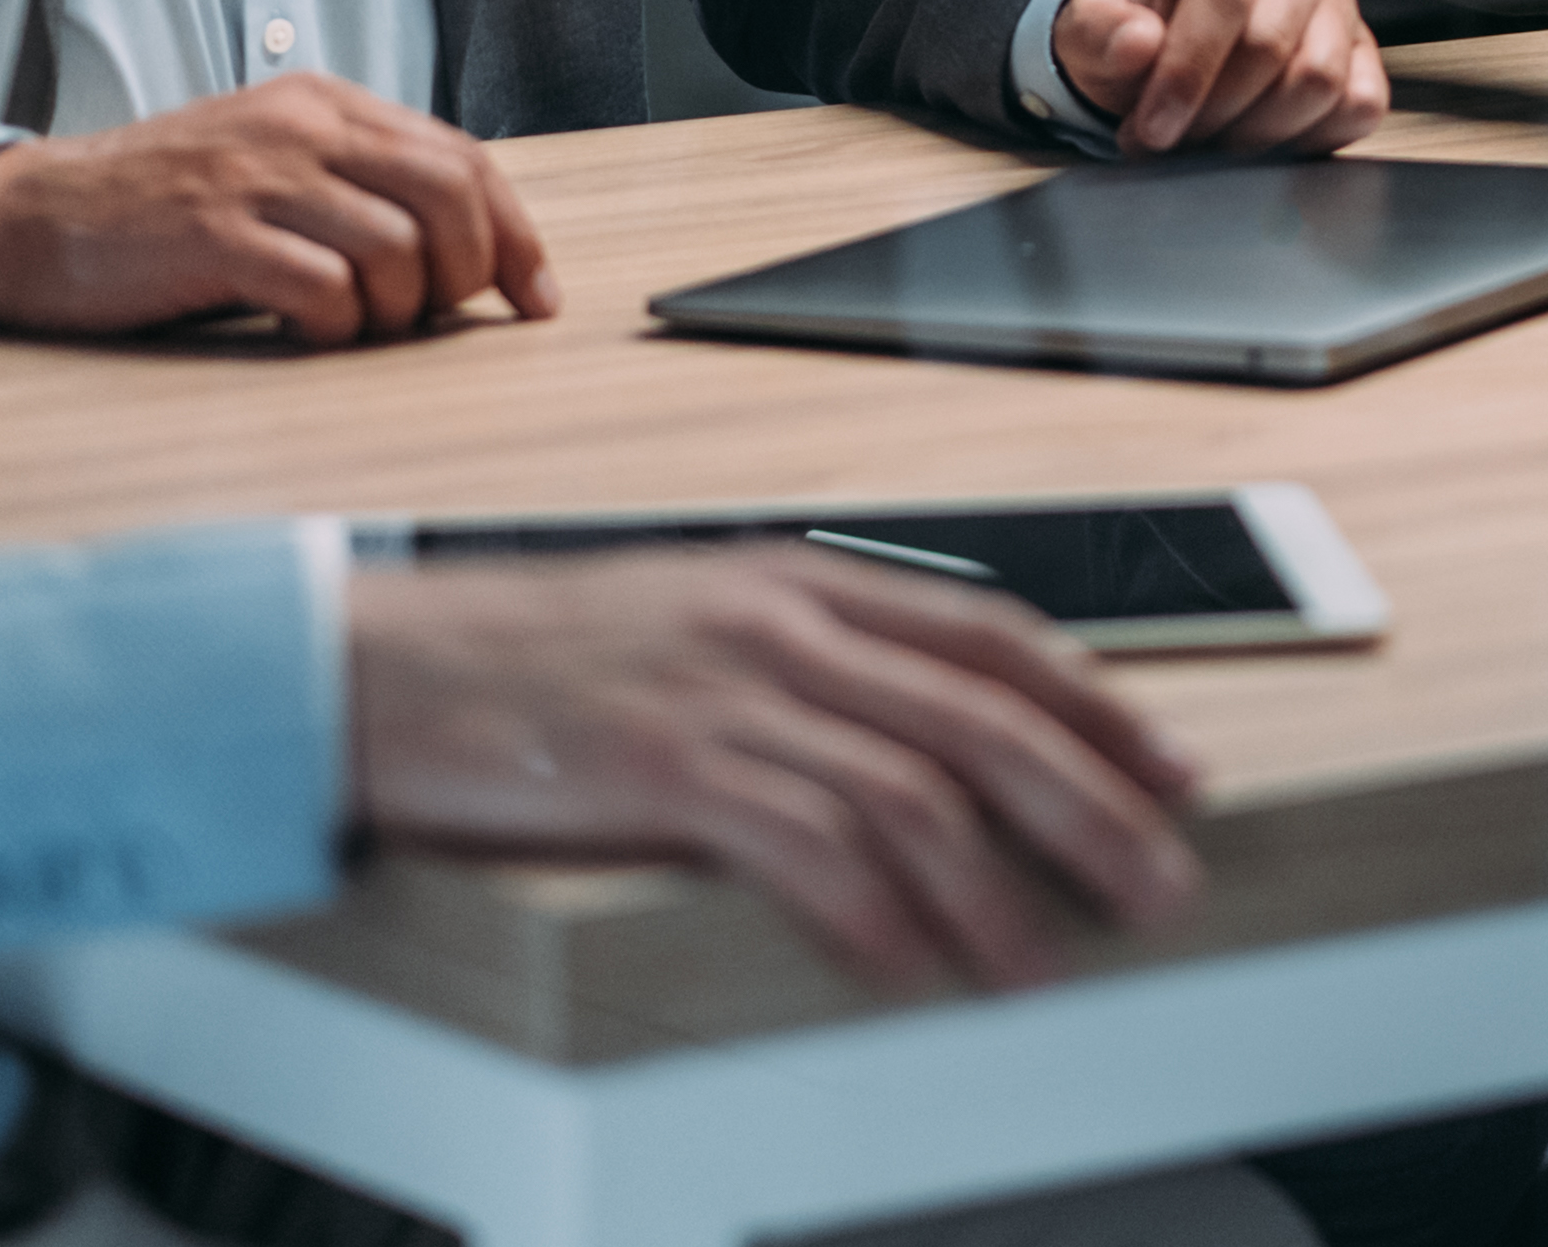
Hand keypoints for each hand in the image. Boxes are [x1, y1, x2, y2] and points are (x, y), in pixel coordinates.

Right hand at [0, 74, 558, 344]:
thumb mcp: (269, 162)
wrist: (26, 216)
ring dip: (396, 312)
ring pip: (400, 249)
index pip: (465, 158)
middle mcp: (303, 129)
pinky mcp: (215, 236)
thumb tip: (462, 249)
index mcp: (327, 104)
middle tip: (434, 318)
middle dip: (469, 275)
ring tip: (354, 328)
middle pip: (452, 197)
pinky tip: (306, 335)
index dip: (516, 234)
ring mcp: (259, 179)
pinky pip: (325, 289)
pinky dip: (336, 328)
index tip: (535, 298)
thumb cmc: (156, 206)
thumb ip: (356, 183)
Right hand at [343, 547, 1203, 992]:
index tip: (1173, 770)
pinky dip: (873, 911)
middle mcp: (782, 624)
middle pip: (985, 715)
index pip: (994, 637)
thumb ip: (804, 667)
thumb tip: (918, 739)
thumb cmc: (529, 660)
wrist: (374, 664)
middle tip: (1162, 878)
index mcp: (801, 583)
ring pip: (912, 787)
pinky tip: (912, 964)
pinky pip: (802, 841)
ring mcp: (723, 690)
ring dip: (995, 888)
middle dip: (1094, 804)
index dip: (1100, 706)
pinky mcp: (658, 764)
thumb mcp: (693, 625)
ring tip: (1045, 960)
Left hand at [1049, 0, 1384, 155]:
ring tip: (1211, 140)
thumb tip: (1139, 44)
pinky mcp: (1363, 48)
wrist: (1169, 28)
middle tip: (1172, 141)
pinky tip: (1261, 138)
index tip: (1153, 129)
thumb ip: (1100, 30)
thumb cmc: (1136, 19)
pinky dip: (1310, 137)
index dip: (1187, 71)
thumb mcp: (1091, 21)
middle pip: (1272, 43)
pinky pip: (1360, 103)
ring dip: (1258, 131)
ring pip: (1321, 80)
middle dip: (1215, 110)